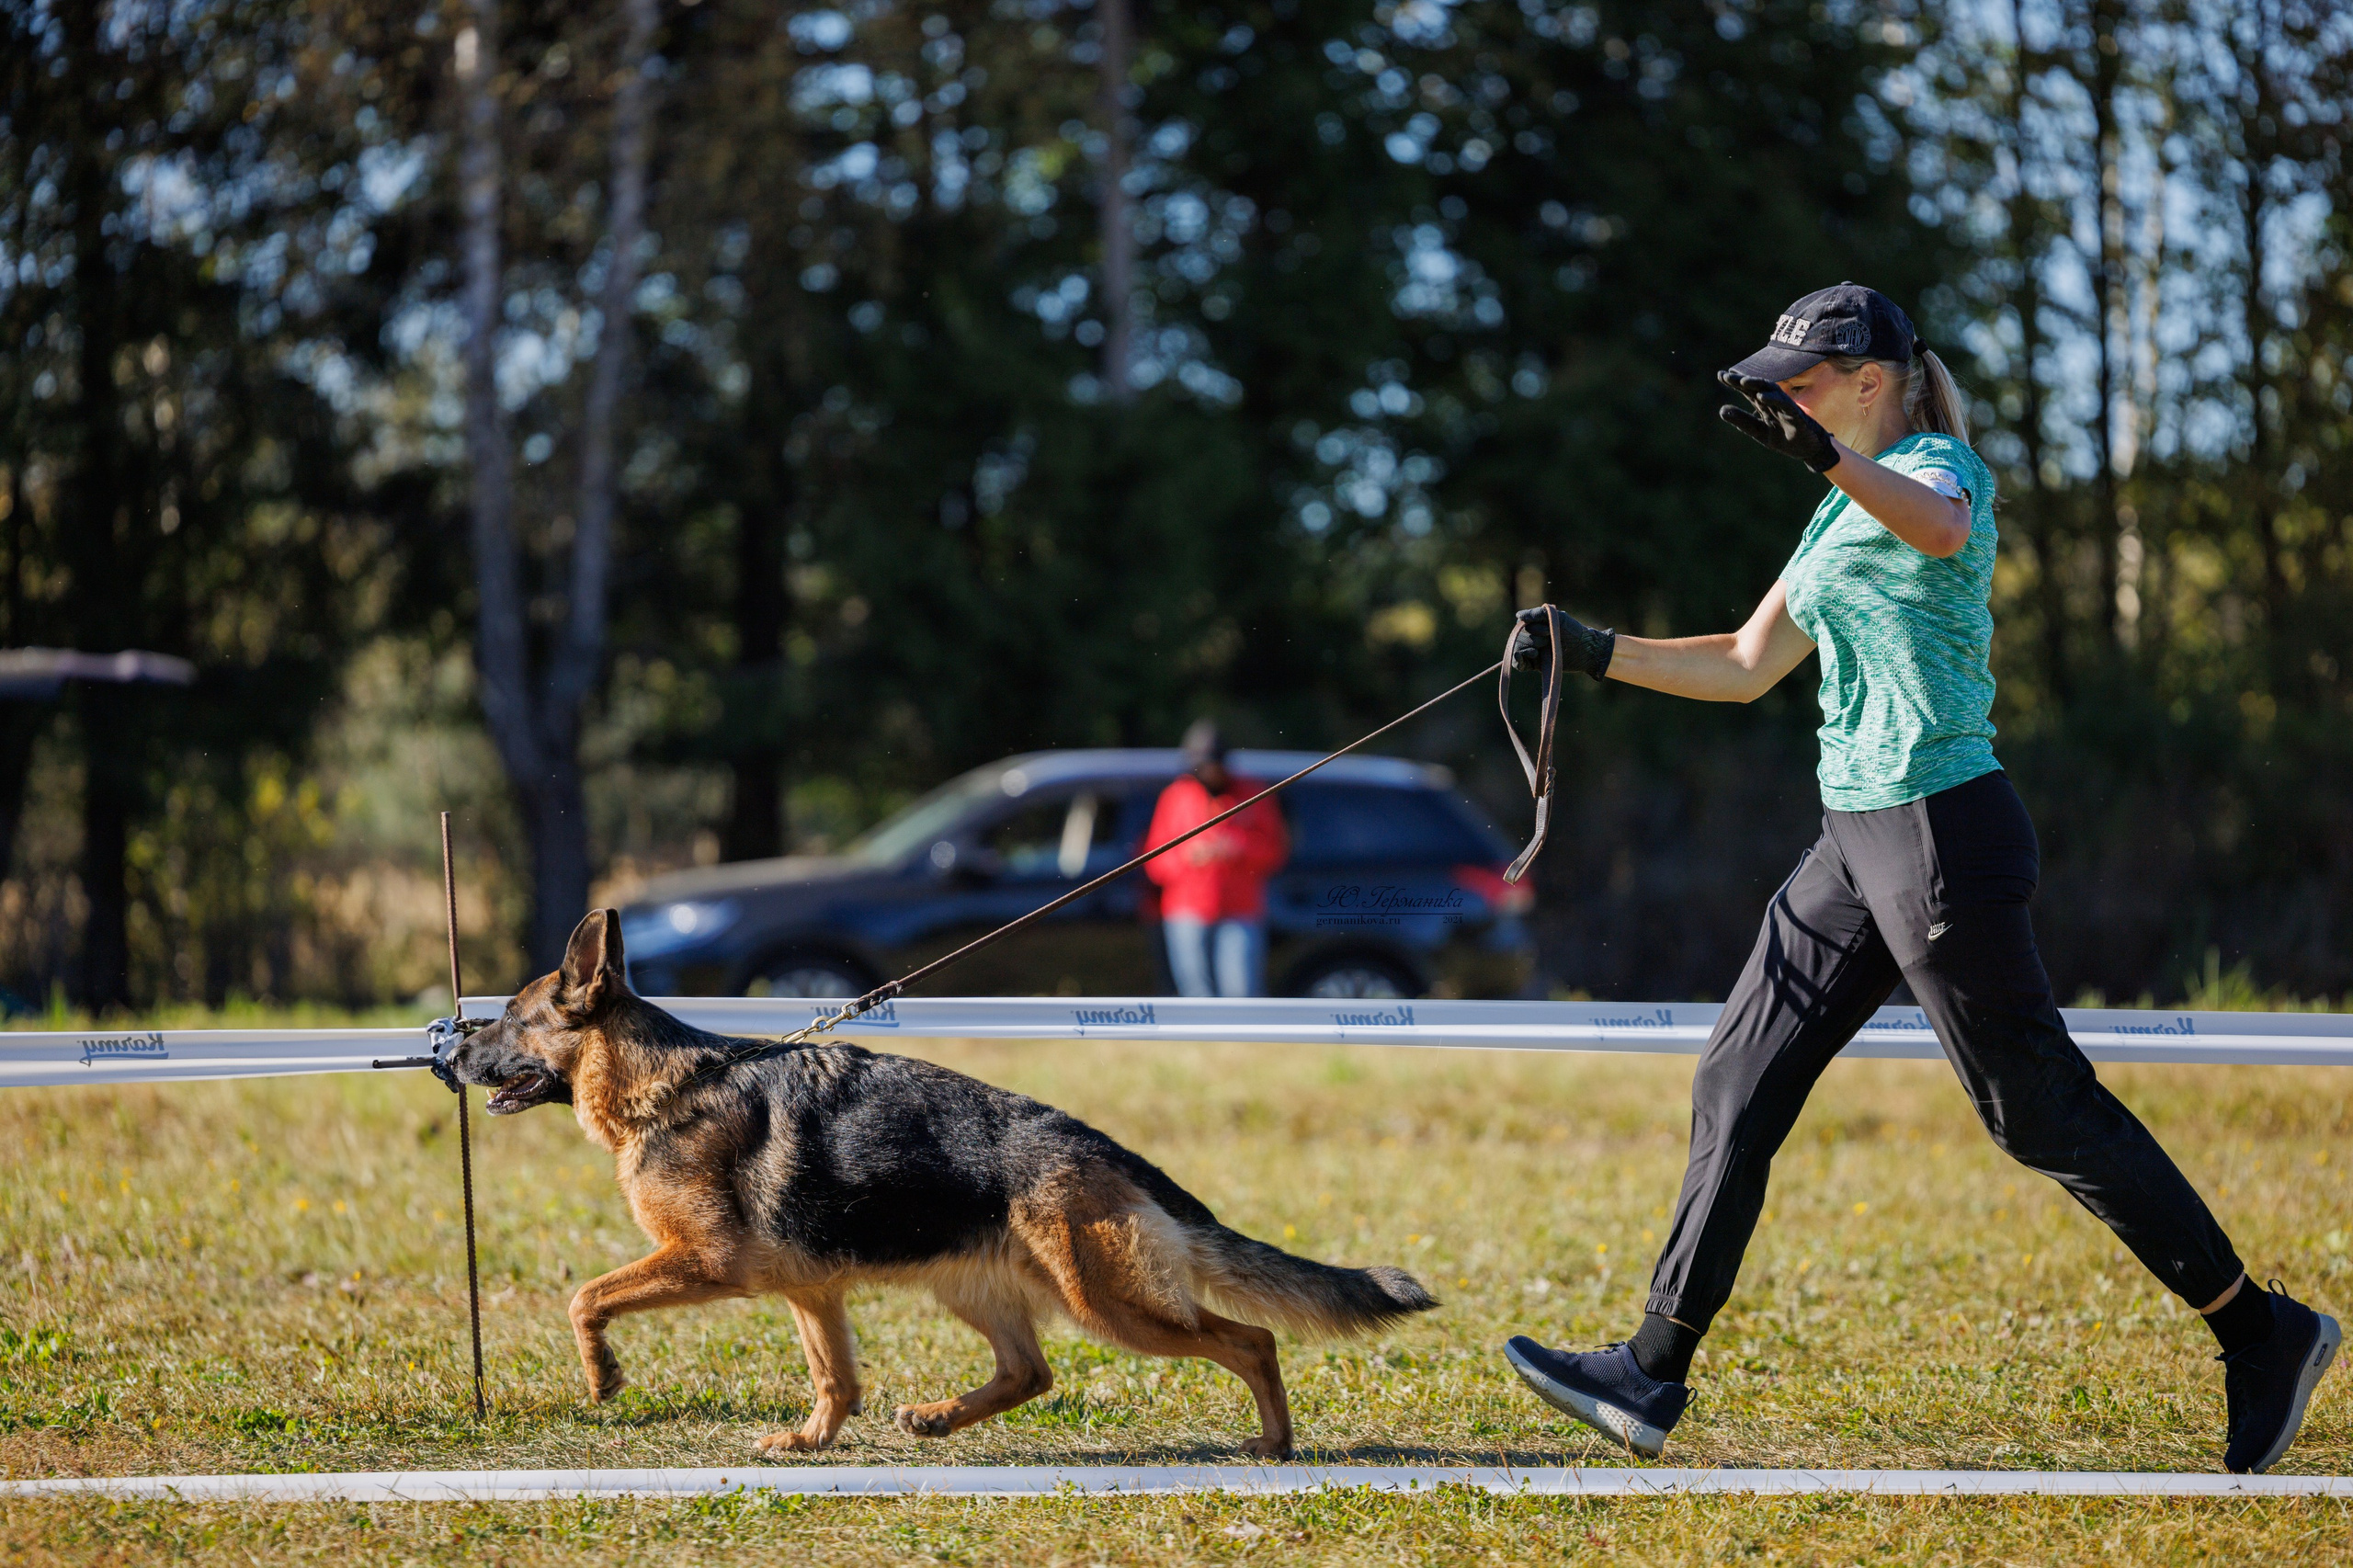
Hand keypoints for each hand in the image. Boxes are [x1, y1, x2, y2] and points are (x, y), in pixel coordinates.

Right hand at [1511, 605, 1615, 680]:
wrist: (1586, 652)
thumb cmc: (1574, 632)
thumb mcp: (1558, 618)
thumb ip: (1538, 614)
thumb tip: (1517, 616)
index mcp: (1537, 624)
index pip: (1522, 625)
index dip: (1532, 628)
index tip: (1548, 631)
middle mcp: (1533, 636)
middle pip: (1518, 637)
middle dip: (1531, 639)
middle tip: (1547, 642)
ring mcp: (1532, 650)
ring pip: (1516, 649)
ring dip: (1524, 649)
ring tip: (1537, 652)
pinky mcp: (1534, 664)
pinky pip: (1518, 664)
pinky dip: (1516, 660)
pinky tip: (1521, 657)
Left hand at [1717, 370, 1838, 472]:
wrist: (1808, 449)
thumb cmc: (1784, 437)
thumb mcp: (1758, 431)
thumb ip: (1742, 421)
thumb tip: (1721, 410)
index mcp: (1763, 405)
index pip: (1747, 390)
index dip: (1734, 383)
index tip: (1720, 375)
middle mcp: (1773, 402)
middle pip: (1757, 387)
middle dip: (1742, 380)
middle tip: (1727, 376)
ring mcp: (1785, 407)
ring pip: (1771, 391)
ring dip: (1757, 385)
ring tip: (1743, 381)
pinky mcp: (1795, 415)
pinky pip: (1785, 404)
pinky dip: (1773, 399)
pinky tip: (1761, 397)